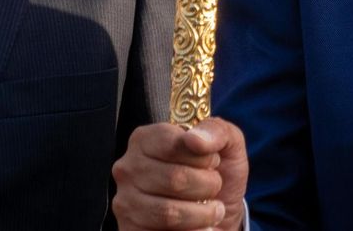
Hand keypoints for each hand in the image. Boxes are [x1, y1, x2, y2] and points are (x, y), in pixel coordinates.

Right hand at [112, 119, 247, 230]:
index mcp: (145, 139)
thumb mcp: (226, 144)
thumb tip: (194, 139)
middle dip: (208, 185)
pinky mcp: (130, 230)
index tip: (213, 161)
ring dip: (204, 214)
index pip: (174, 144)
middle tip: (214, 187)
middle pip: (175, 179)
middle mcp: (128, 168)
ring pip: (170, 212)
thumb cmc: (218, 173)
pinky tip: (201, 227)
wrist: (217, 214)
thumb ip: (215, 131)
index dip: (203, 157)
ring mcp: (126, 202)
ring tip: (213, 210)